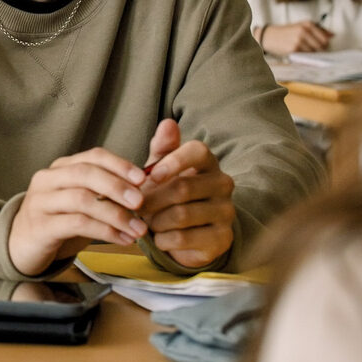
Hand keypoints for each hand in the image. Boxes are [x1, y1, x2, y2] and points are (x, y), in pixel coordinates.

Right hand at [7, 147, 148, 276]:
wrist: (21, 244)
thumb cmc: (59, 220)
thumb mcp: (80, 201)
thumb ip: (104, 192)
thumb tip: (142, 189)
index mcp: (61, 168)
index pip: (92, 156)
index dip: (118, 164)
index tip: (142, 178)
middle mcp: (48, 179)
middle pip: (84, 174)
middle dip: (116, 186)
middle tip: (140, 202)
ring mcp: (41, 202)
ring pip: (82, 200)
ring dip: (115, 214)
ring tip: (138, 229)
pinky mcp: (41, 227)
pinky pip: (76, 224)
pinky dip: (104, 231)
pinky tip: (122, 240)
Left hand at [139, 119, 235, 269]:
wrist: (185, 230)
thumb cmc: (168, 189)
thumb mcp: (161, 166)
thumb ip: (163, 146)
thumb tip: (168, 122)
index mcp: (209, 161)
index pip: (197, 152)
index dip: (173, 162)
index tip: (151, 176)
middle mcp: (223, 184)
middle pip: (184, 188)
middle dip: (153, 198)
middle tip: (136, 205)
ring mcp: (226, 212)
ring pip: (182, 215)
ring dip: (156, 220)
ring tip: (145, 222)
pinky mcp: (223, 239)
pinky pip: (185, 238)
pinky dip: (164, 239)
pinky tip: (158, 238)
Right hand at [260, 20, 332, 54]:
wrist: (269, 36)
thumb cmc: (287, 32)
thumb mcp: (301, 26)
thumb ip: (318, 30)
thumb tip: (333, 35)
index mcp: (307, 24)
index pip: (325, 38)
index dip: (324, 44)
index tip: (321, 45)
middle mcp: (304, 31)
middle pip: (322, 46)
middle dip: (319, 50)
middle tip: (311, 48)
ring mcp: (299, 40)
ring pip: (315, 52)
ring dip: (311, 54)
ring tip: (302, 49)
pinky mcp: (294, 49)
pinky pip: (306, 56)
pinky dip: (305, 56)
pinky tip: (298, 52)